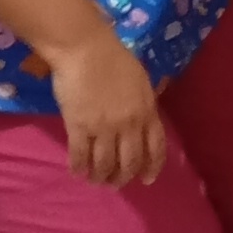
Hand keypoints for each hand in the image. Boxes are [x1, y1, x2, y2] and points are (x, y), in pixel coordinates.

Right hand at [48, 23, 166, 187]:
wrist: (84, 47)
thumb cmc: (112, 57)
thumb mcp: (140, 80)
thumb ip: (143, 103)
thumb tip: (143, 121)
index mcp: (147, 111)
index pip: (156, 148)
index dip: (152, 168)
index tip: (146, 180)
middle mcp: (129, 124)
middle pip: (130, 162)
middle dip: (122, 178)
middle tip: (115, 184)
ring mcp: (104, 127)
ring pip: (105, 164)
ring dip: (100, 177)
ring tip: (95, 181)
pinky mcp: (80, 127)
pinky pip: (81, 156)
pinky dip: (79, 168)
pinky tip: (77, 172)